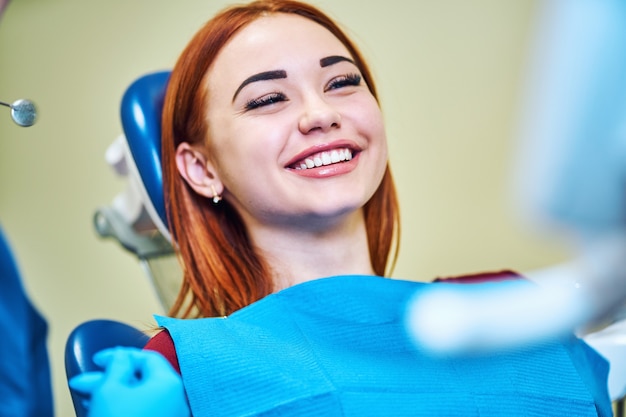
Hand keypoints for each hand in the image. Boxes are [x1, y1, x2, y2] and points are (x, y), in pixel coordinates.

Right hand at [70, 347, 189, 416]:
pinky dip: (122, 408)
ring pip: (140, 398)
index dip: (120, 355)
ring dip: (113, 395)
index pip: (147, 358)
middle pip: (143, 379)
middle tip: (83, 383)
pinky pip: (143, 412)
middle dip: (111, 378)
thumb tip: (122, 356)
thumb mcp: (110, 389)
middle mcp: (177, 400)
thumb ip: (116, 365)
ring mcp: (171, 416)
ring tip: (87, 398)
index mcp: (170, 383)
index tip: (96, 360)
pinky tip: (101, 410)